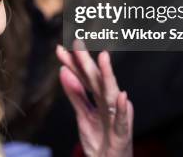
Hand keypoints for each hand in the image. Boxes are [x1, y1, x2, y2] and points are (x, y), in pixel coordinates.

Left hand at [56, 40, 132, 156]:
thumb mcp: (83, 115)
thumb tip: (63, 71)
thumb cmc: (100, 139)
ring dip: (107, 75)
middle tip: (77, 42)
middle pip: (95, 79)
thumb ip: (75, 94)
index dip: (72, 63)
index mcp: (98, 97)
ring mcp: (116, 116)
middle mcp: (109, 102)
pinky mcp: (122, 133)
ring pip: (110, 93)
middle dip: (86, 61)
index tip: (59, 48)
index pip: (83, 76)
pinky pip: (122, 120)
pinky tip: (122, 96)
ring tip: (103, 57)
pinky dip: (122, 108)